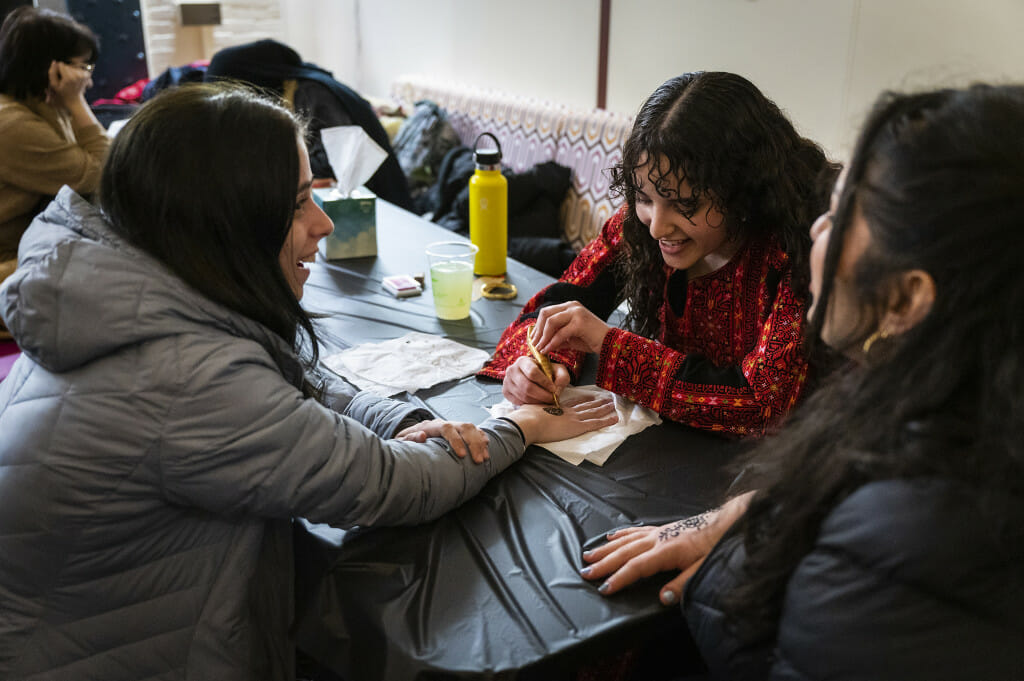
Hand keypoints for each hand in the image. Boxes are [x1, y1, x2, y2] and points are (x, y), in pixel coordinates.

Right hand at [46, 60, 91, 109]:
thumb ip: (52, 72)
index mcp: (69, 78)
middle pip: (68, 65)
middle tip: (65, 80)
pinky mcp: (87, 75)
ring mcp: (83, 75)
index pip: (61, 65)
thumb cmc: (62, 93)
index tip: (59, 76)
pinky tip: (76, 80)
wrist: (74, 100)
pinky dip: (77, 73)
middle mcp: (77, 76)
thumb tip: (54, 62)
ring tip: (70, 81)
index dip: (58, 69)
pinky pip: (79, 69)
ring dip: (71, 72)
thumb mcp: (54, 84)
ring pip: (73, 67)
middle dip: (65, 71)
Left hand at [395, 419, 489, 463]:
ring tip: (484, 459)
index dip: (456, 441)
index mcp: (433, 425)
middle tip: (478, 461)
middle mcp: (446, 423)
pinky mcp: (460, 431)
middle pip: (465, 427)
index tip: (462, 456)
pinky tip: (486, 449)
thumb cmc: (407, 439)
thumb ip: (411, 438)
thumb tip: (421, 436)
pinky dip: (482, 439)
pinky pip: (475, 431)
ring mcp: (455, 426)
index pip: (448, 428)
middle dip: (474, 444)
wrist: (412, 433)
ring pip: (472, 428)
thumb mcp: (403, 440)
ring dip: (480, 443)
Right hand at [502, 355, 570, 405]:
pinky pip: (518, 402)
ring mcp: (507, 381)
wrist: (535, 378)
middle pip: (527, 386)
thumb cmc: (547, 373)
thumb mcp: (558, 371)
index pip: (532, 372)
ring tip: (546, 401)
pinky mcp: (505, 392)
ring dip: (537, 401)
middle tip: (552, 399)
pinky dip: (530, 404)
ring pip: (523, 396)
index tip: (553, 389)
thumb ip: (562, 378)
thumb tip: (555, 391)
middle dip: (542, 395)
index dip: (544, 382)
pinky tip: (537, 402)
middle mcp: (512, 370)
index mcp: (523, 361)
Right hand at [504, 393, 617, 444]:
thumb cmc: (526, 418)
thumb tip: (529, 414)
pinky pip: (595, 423)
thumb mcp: (530, 411)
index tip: (591, 397)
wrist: (528, 422)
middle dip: (597, 403)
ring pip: (593, 412)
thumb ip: (535, 412)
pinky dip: (606, 420)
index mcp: (557, 407)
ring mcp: (574, 418)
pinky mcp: (577, 426)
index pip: (574, 403)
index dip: (583, 400)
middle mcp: (568, 411)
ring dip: (604, 408)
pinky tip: (615, 418)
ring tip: (613, 405)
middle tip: (608, 399)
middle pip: (586, 406)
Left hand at [531, 302, 610, 355]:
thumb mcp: (570, 338)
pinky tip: (547, 350)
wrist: (611, 344)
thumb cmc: (591, 340)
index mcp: (569, 306)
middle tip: (534, 344)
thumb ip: (556, 338)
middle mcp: (572, 306)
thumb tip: (541, 343)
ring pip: (551, 322)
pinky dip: (552, 343)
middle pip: (546, 314)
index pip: (547, 312)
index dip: (538, 325)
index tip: (533, 339)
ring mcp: (576, 312)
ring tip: (539, 348)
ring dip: (543, 337)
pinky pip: (560, 333)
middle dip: (538, 330)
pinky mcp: (580, 322)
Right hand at [580, 493, 753, 604]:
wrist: (728, 520)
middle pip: (624, 552)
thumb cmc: (716, 546)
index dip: (619, 578)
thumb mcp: (703, 568)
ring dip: (606, 549)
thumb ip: (682, 584)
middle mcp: (658, 539)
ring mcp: (658, 532)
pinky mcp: (662, 528)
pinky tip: (611, 537)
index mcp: (667, 551)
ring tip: (588, 556)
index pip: (636, 567)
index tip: (603, 588)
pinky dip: (621, 534)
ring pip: (626, 540)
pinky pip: (636, 531)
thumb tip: (661, 598)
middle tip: (585, 573)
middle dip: (603, 563)